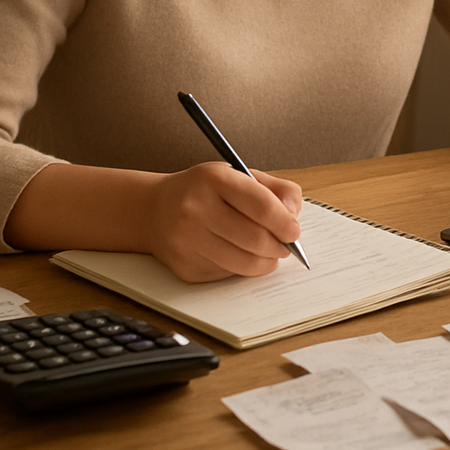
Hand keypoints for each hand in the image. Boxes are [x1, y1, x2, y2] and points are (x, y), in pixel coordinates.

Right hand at [145, 162, 302, 281]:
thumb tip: (293, 216)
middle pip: (256, 239)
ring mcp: (187, 240)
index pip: (261, 205)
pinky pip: (228, 274)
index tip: (294, 230)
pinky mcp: (185, 266)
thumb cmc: (204, 191)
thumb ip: (275, 189)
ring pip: (245, 263)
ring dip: (266, 262)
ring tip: (269, 253)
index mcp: (214, 180)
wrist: (154, 209)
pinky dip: (242, 268)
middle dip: (280, 246)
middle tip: (285, 245)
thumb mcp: (238, 175)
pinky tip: (238, 254)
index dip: (285, 222)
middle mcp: (196, 209)